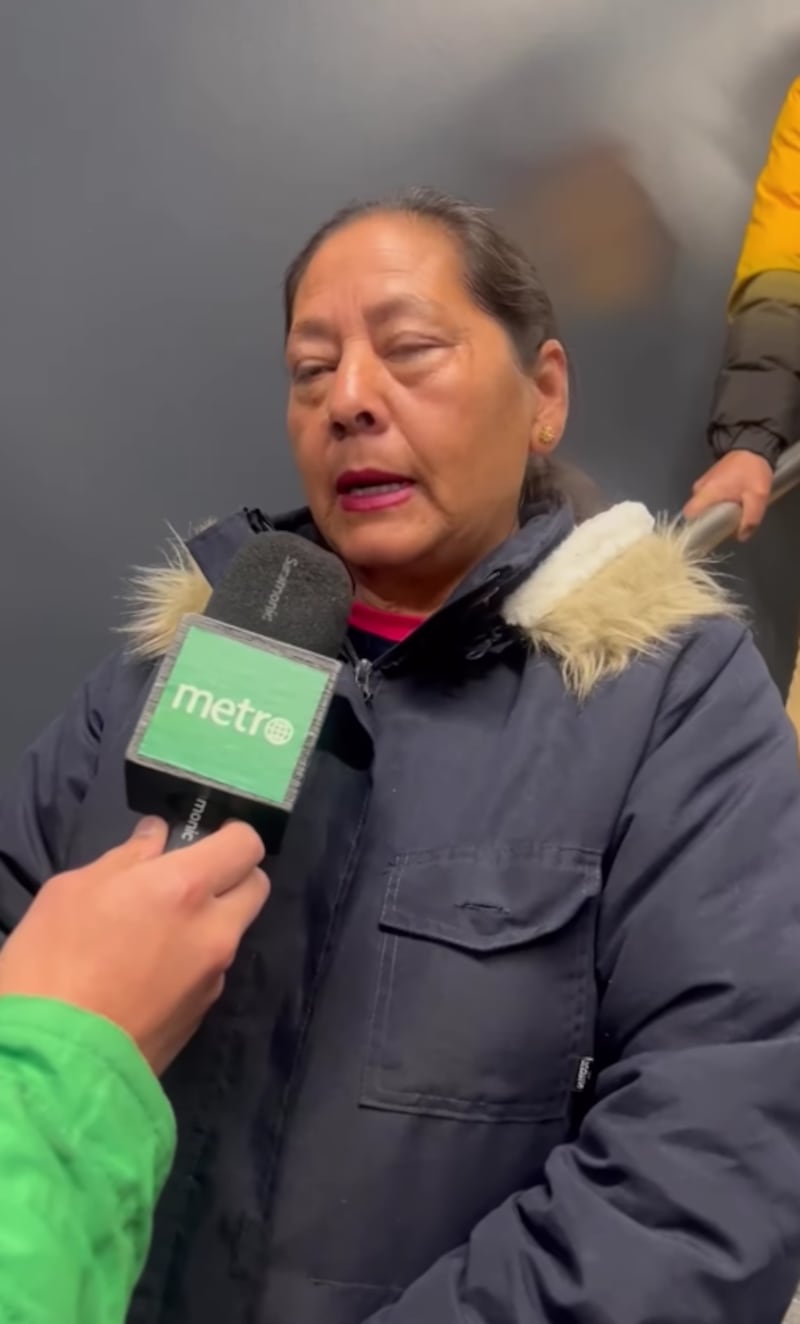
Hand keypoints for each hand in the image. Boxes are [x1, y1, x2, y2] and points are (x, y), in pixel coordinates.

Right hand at [0, 818, 268, 1075]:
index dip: (231, 835)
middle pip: (256, 887)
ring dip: (210, 923)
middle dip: (232, 876)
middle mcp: (214, 931)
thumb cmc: (51, 965)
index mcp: (186, 888)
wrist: (55, 1066)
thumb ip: (125, 859)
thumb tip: (156, 839)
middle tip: (187, 880)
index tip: (206, 838)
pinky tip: (147, 975)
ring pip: (232, 933)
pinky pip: (210, 973)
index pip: (246, 844)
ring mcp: (213, 978)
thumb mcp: (72, 892)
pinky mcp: (202, 1018)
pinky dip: (192, 963)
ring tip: (156, 933)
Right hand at [684, 451, 772, 540]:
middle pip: (697, 513)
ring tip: (732, 513)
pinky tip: (732, 503)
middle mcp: (699, 488)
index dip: (696, 527)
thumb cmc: (752, 471)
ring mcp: (703, 482)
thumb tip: (742, 537)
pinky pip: (708, 498)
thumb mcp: (757, 497)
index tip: (710, 533)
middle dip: (710, 521)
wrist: (754, 445)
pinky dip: (717, 503)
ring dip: (715, 512)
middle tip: (727, 524)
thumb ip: (750, 519)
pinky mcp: (709, 479)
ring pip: (703, 506)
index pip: (689, 516)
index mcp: (706, 493)